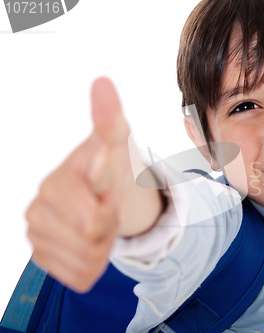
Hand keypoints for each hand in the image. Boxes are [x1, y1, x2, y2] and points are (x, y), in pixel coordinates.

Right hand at [26, 77, 163, 291]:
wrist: (101, 193)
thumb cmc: (108, 168)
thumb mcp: (116, 145)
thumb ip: (109, 120)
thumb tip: (103, 82)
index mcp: (56, 184)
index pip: (96, 220)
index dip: (110, 211)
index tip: (103, 196)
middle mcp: (38, 210)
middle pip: (93, 244)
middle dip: (110, 228)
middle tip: (106, 209)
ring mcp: (36, 236)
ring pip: (88, 262)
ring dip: (103, 246)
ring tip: (98, 222)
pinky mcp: (41, 257)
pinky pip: (79, 277)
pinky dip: (93, 264)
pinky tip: (88, 241)